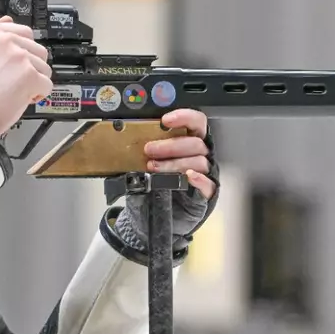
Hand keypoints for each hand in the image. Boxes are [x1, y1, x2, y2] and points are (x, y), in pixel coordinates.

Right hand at [0, 17, 53, 138]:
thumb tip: (5, 22)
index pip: (24, 32)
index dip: (25, 51)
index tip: (21, 62)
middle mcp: (6, 41)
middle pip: (38, 50)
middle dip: (32, 67)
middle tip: (17, 81)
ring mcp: (19, 57)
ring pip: (44, 68)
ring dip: (36, 82)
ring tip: (17, 91)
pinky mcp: (30, 75)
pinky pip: (47, 85)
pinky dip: (38, 95)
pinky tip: (22, 98)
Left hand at [114, 109, 219, 257]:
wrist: (150, 216)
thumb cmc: (150, 187)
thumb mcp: (142, 165)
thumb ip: (143, 151)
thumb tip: (126, 139)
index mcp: (188, 143)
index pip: (196, 123)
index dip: (184, 117)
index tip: (165, 120)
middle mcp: (199, 156)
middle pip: (195, 143)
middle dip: (169, 145)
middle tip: (149, 150)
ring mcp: (204, 174)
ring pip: (197, 161)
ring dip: (173, 163)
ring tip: (153, 169)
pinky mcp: (205, 193)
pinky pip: (208, 184)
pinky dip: (198, 179)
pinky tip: (188, 177)